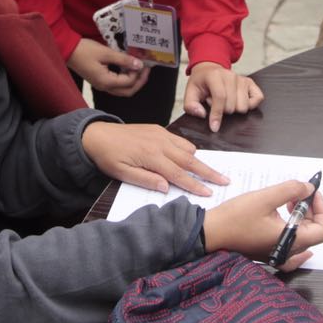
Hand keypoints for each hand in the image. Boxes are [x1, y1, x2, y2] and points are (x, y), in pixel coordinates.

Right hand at [68, 38, 148, 96]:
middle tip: (146, 69)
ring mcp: (101, 85)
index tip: (143, 62)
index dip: (138, 73)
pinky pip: (116, 85)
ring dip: (133, 81)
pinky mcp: (99, 80)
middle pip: (128, 91)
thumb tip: (139, 64)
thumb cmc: (84, 51)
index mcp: (106, 82)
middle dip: (139, 81)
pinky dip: (125, 79)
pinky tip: (128, 69)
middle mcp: (104, 87)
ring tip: (139, 68)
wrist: (67, 50)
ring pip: (122, 90)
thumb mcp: (106, 53)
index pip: (129, 82)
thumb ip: (123, 59)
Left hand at [80, 122, 227, 194]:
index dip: (194, 185)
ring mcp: (161, 134)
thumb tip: (167, 188)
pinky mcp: (159, 128)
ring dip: (200, 160)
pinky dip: (189, 149)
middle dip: (208, 172)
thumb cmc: (108, 157)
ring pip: (187, 148)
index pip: (178, 174)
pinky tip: (192, 157)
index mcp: (151, 156)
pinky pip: (180, 139)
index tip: (209, 193)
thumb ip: (146, 180)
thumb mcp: (122, 173)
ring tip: (212, 172)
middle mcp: (160, 143)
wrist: (97, 134)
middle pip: (190, 160)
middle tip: (225, 180)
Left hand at [182, 62, 263, 131]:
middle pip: (232, 105)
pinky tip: (238, 102)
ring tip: (225, 101)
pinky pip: (258, 99)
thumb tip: (202, 114)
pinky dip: (250, 105)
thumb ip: (190, 105)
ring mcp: (242, 79)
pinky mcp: (250, 83)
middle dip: (223, 110)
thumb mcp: (190, 92)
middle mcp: (230, 76)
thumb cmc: (201, 83)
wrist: (210, 70)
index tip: (214, 127)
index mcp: (214, 76)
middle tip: (215, 103)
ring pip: (244, 106)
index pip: (220, 97)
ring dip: (234, 109)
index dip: (217, 114)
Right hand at [202, 181, 322, 271]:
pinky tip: (291, 226)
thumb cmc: (236, 217)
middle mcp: (288, 251)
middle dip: (310, 210)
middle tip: (298, 193)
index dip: (322, 209)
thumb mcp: (265, 197)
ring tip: (288, 201)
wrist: (211, 233)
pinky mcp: (268, 252)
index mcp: (292, 241)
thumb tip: (309, 189)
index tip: (311, 193)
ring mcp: (278, 254)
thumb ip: (291, 190)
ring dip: (301, 218)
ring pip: (303, 238)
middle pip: (314, 233)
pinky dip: (295, 235)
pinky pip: (291, 249)